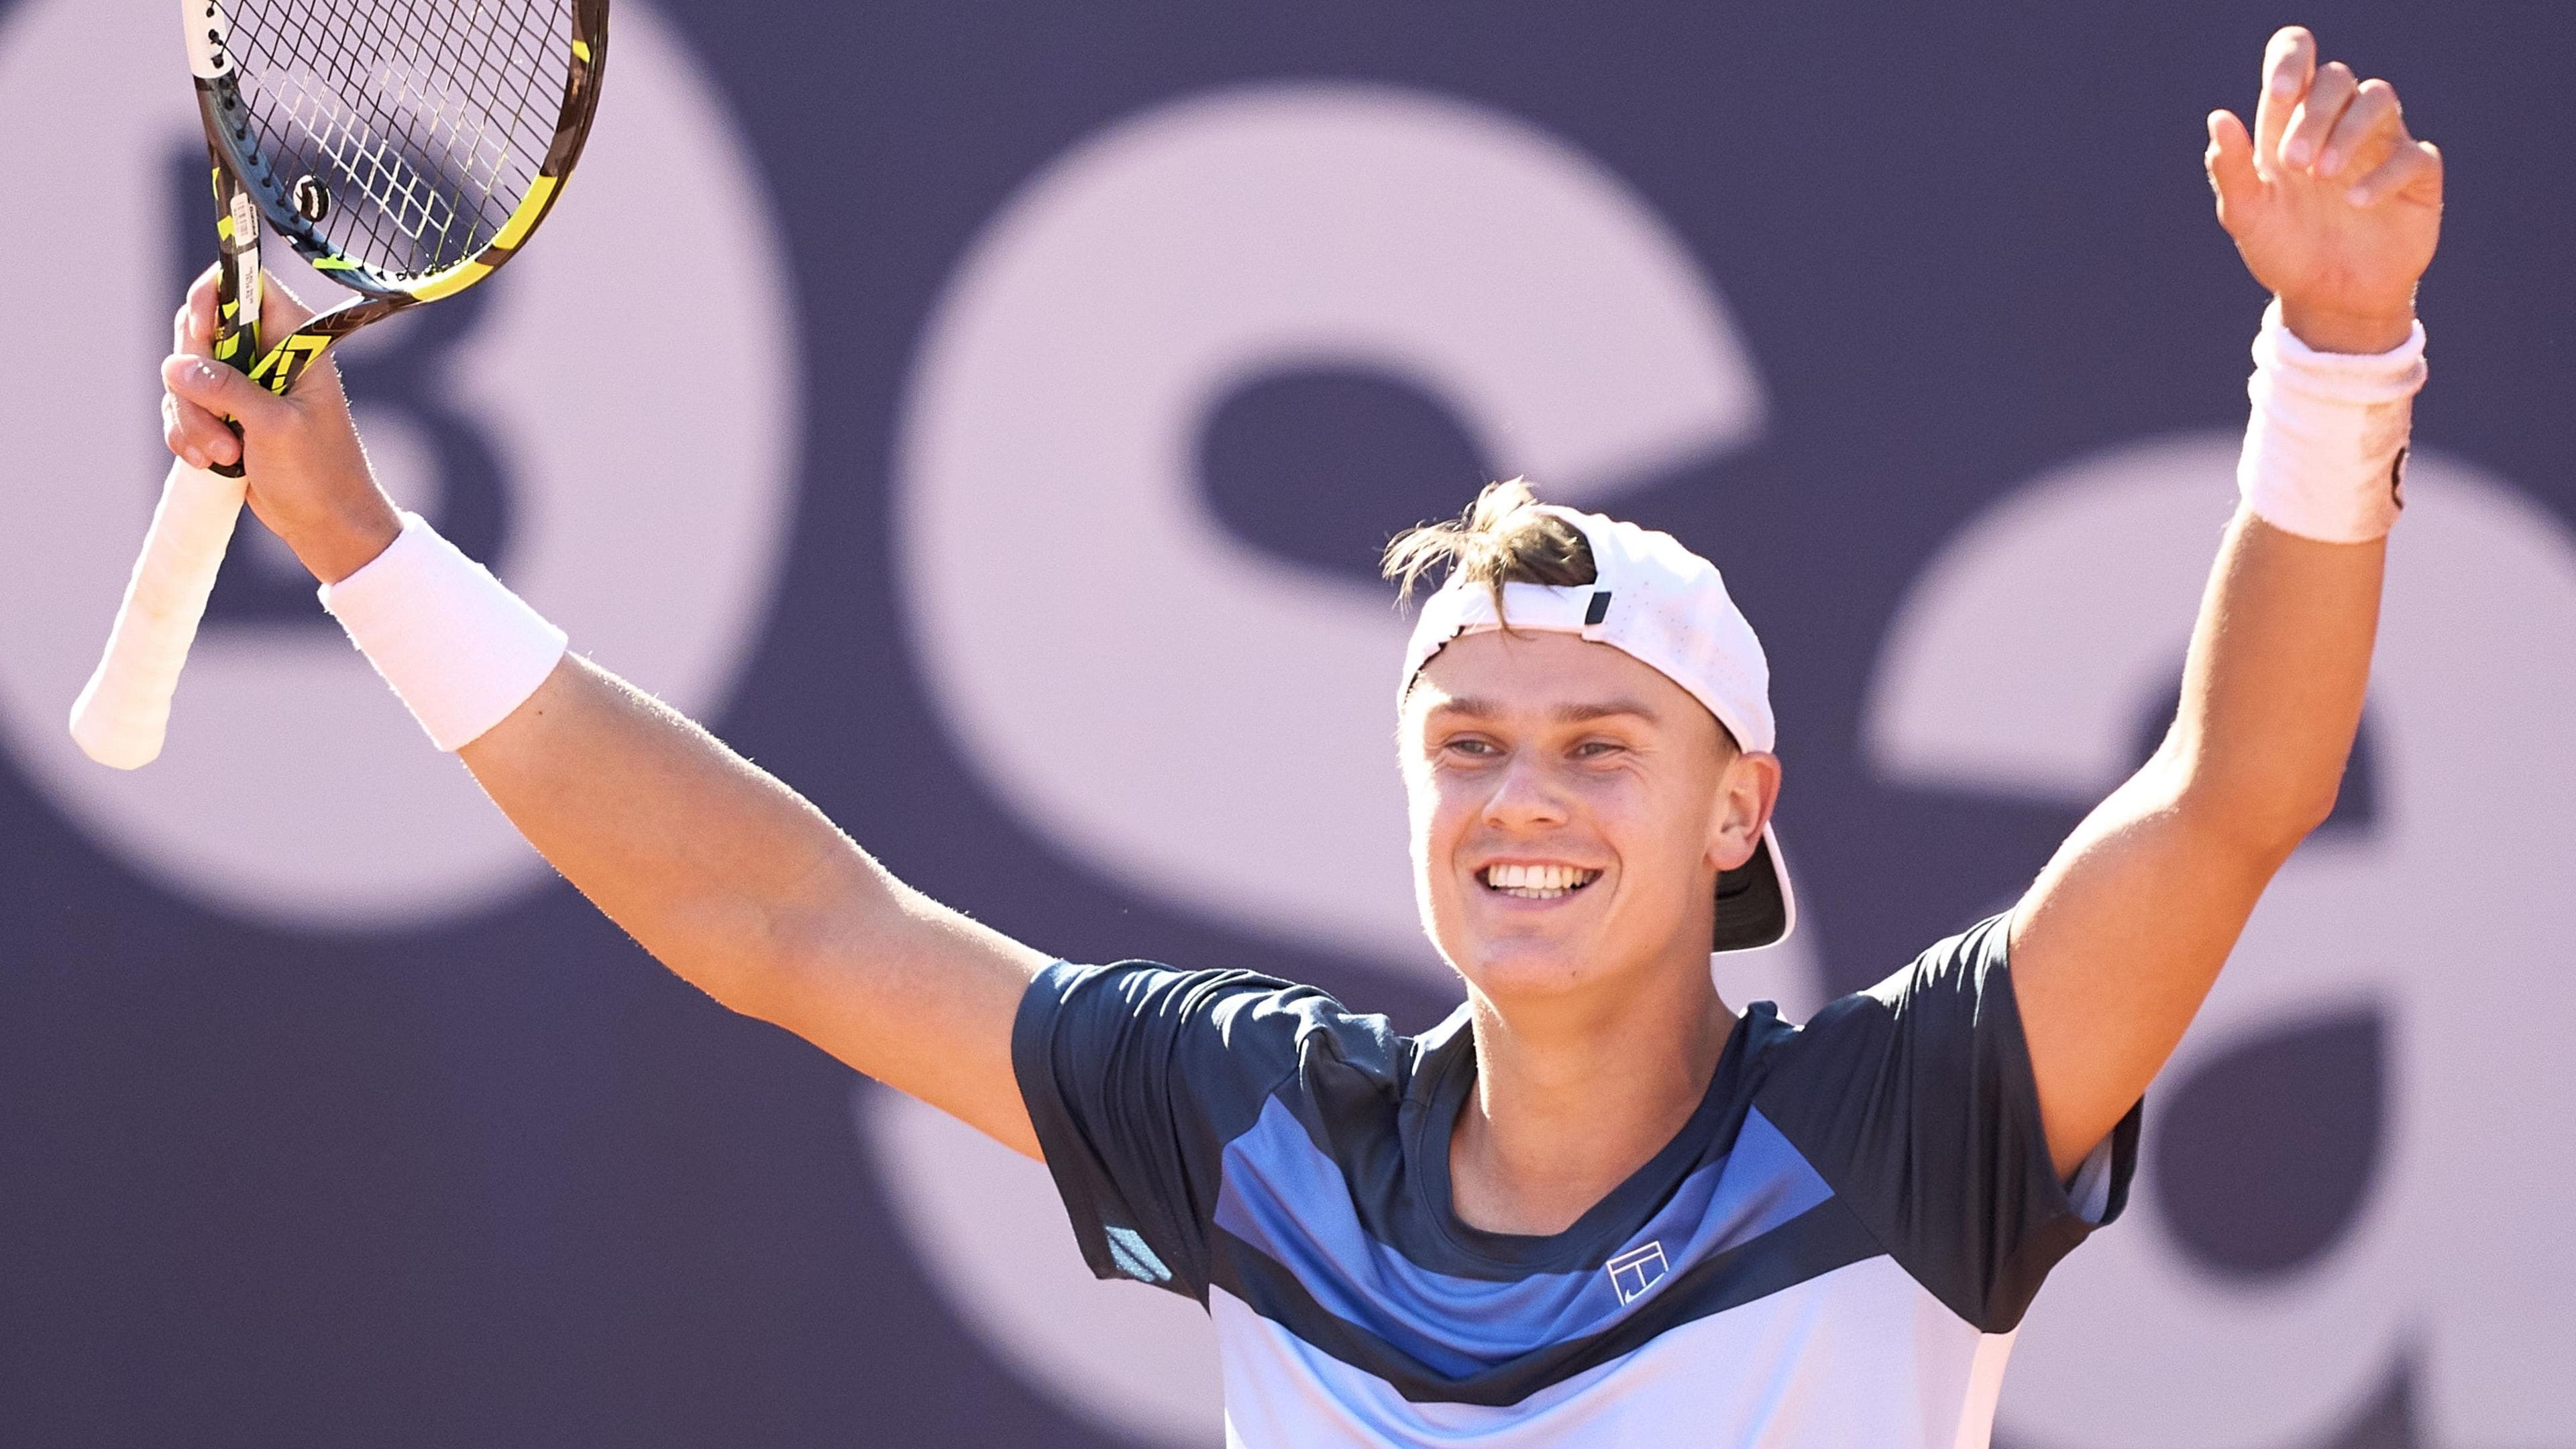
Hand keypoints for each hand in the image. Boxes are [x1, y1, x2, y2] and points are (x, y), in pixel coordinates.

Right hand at [161, 266, 400, 583]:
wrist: (325, 523)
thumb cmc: (318, 473)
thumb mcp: (275, 427)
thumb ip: (227, 390)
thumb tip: (176, 366)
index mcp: (294, 340)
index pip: (246, 285)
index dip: (214, 297)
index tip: (203, 330)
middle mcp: (266, 354)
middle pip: (199, 329)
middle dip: (194, 377)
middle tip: (219, 419)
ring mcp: (241, 384)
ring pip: (184, 374)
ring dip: (192, 417)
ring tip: (225, 454)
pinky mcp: (223, 413)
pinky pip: (182, 407)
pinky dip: (187, 434)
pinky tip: (212, 462)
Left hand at [2206, 26, 2442, 353]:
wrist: (2327, 301)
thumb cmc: (2284, 250)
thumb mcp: (2246, 216)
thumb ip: (2230, 169)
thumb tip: (2218, 118)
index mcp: (2290, 124)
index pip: (2297, 57)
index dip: (2292, 59)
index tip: (2281, 95)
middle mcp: (2337, 124)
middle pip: (2337, 78)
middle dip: (2315, 114)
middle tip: (2294, 164)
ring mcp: (2381, 145)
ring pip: (2379, 98)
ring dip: (2349, 131)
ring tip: (2322, 174)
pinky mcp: (2416, 175)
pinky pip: (2411, 155)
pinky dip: (2382, 175)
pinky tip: (2356, 204)